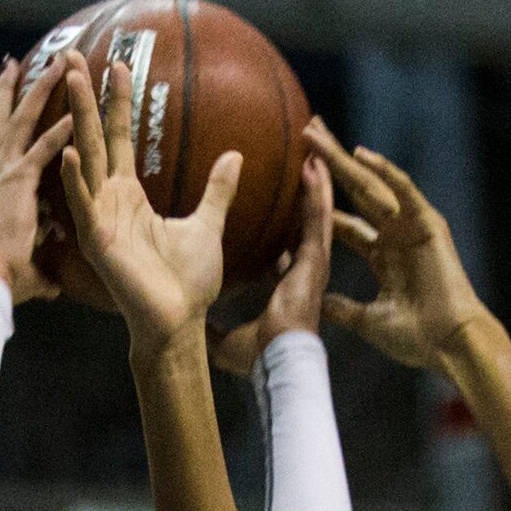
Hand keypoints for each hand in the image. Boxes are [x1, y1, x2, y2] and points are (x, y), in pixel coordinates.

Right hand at [0, 56, 72, 304]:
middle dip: (7, 89)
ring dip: (38, 90)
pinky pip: (42, 149)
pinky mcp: (18, 182)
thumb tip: (53, 287)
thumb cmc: (1, 278)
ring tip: (56, 64)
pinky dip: (58, 132)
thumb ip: (41, 269)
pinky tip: (74, 114)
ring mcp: (2, 173)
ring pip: (21, 120)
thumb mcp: (22, 266)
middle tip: (12, 63)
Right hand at [60, 52, 240, 356]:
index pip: (119, 139)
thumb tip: (235, 156)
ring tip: (71, 81)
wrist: (179, 323)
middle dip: (84, 97)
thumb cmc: (189, 283)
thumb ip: (217, 190)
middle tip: (71, 56)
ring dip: (77, 120)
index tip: (118, 64)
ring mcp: (100, 219)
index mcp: (129, 197)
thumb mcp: (207, 224)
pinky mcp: (98, 241)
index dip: (117, 103)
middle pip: (94, 138)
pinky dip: (76, 180)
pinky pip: (84, 205)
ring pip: (85, 159)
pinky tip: (70, 152)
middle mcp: (109, 202)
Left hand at [207, 156, 332, 376]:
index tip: (282, 208)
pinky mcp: (315, 260)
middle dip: (309, 192)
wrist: (278, 359)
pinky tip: (314, 166)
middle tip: (305, 161)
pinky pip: (317, 217)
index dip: (288, 227)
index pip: (290, 248)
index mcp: (288, 284)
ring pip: (317, 213)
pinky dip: (317, 192)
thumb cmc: (260, 354)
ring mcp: (313, 264)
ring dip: (317, 182)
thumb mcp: (228, 340)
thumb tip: (193, 327)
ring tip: (315, 151)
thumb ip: (213, 328)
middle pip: (307, 221)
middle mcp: (305, 270)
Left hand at [303, 119, 488, 371]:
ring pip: (372, 183)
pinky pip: (403, 190)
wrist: (449, 345)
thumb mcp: (368, 321)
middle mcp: (395, 236)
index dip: (319, 203)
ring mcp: (412, 227)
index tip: (292, 186)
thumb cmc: (416, 339)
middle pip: (355, 191)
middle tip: (304, 133)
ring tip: (316, 133)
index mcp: (383, 256)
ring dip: (344, 159)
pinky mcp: (428, 224)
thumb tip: (317, 306)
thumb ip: (343, 309)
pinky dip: (384, 171)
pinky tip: (359, 154)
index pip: (344, 223)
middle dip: (329, 163)